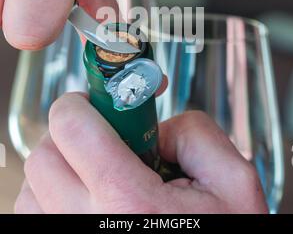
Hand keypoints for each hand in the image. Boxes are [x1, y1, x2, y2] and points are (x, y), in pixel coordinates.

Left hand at [15, 93, 267, 213]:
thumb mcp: (231, 179)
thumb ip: (193, 131)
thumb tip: (152, 123)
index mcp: (131, 204)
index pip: (72, 129)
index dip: (78, 103)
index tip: (91, 101)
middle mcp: (90, 229)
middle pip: (43, 156)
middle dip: (68, 131)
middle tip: (97, 133)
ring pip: (31, 187)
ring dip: (59, 166)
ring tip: (95, 170)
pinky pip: (35, 214)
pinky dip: (51, 196)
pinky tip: (85, 197)